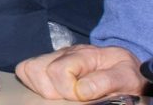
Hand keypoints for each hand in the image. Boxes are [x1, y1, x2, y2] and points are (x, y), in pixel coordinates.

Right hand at [15, 44, 143, 100]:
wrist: (125, 67)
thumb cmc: (125, 74)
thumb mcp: (126, 77)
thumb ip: (105, 82)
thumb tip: (80, 91)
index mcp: (85, 54)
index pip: (59, 70)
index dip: (68, 90)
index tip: (83, 98)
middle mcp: (64, 52)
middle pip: (37, 69)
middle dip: (53, 91)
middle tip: (72, 98)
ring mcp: (53, 57)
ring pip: (27, 69)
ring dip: (41, 88)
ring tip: (61, 96)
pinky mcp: (47, 63)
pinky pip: (26, 70)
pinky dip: (34, 83)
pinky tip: (53, 91)